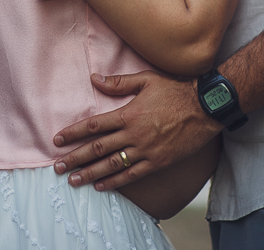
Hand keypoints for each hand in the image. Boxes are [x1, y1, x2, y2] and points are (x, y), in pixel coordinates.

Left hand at [52, 71, 221, 190]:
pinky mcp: (157, 162)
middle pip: (98, 148)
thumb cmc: (175, 90)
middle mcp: (134, 134)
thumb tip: (94, 78)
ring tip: (73, 180)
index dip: (74, 133)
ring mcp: (145, 150)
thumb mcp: (146, 79)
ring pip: (112, 165)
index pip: (94, 125)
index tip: (58, 139)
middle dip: (75, 158)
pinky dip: (115, 182)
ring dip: (90, 173)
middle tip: (58, 166)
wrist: (205, 108)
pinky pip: (132, 175)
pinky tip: (101, 186)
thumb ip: (119, 82)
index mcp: (128, 114)